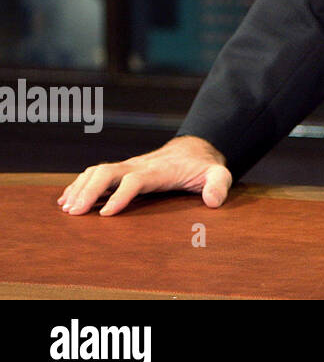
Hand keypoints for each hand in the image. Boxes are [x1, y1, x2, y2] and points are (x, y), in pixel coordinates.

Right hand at [57, 135, 231, 215]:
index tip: (106, 213)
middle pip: (108, 172)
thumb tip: (214, 201)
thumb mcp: (218, 173)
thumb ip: (218, 185)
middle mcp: (139, 165)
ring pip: (98, 171)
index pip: (135, 180)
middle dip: (89, 191)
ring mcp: (129, 166)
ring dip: (80, 188)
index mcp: (159, 170)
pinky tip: (66, 200)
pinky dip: (79, 184)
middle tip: (74, 213)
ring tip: (66, 209)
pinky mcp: (123, 170)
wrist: (194, 148)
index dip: (121, 195)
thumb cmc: (203, 165)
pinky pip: (95, 173)